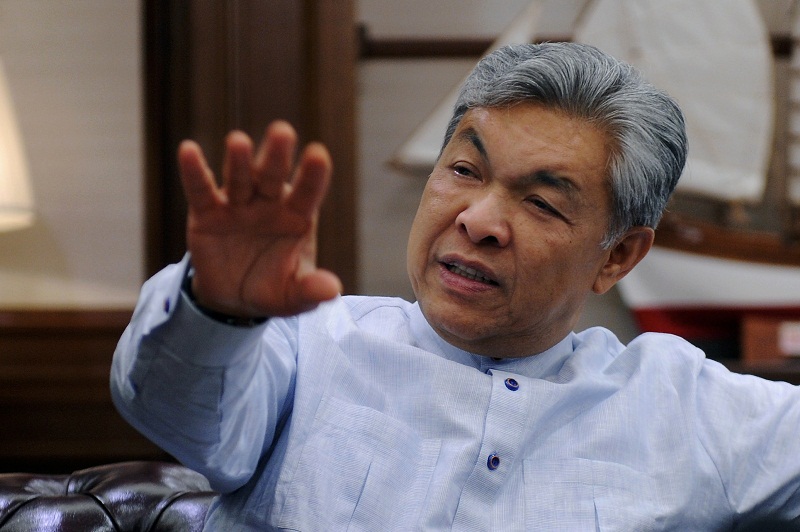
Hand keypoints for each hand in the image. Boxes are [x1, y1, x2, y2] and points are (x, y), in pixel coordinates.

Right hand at [178, 121, 342, 317]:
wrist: (234, 299)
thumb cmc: (272, 289)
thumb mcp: (293, 296)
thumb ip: (310, 291)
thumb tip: (332, 290)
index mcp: (297, 217)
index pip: (308, 192)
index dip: (313, 174)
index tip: (318, 154)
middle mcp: (268, 203)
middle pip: (272, 176)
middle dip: (276, 155)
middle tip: (282, 131)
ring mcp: (237, 205)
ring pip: (239, 178)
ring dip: (238, 160)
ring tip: (238, 141)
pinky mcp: (207, 213)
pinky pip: (201, 190)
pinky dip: (194, 172)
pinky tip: (188, 150)